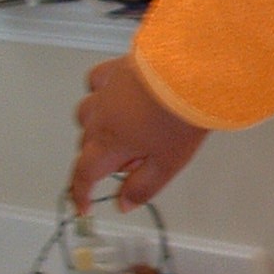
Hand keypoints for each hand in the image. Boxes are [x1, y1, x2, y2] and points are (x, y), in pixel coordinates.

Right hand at [71, 57, 205, 211]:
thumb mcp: (167, 164)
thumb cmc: (181, 119)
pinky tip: (117, 97)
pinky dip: (101, 94)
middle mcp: (98, 117)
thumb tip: (122, 204)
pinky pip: (97, 84)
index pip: (84, 174)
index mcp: (108, 143)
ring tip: (129, 129)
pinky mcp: (115, 68)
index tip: (84, 206)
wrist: (191, 73)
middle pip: (87, 145)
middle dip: (102, 158)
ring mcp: (104, 91)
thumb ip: (142, 186)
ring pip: (87, 115)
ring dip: (99, 127)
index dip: (81, 193)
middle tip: (135, 161)